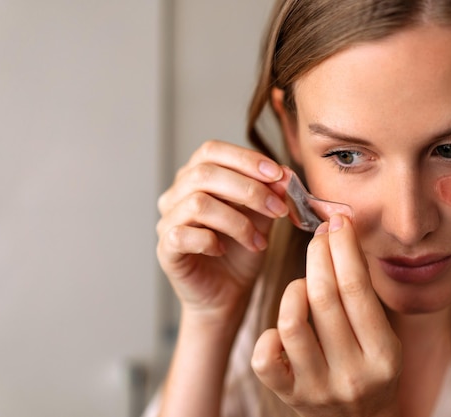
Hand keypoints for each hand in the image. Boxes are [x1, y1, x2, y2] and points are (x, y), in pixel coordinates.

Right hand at [156, 140, 288, 325]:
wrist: (229, 293)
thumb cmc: (242, 251)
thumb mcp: (263, 217)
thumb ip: (270, 193)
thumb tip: (285, 174)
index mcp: (196, 177)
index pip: (212, 150)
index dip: (246, 159)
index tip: (278, 175)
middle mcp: (176, 194)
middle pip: (205, 174)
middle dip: (249, 190)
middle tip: (278, 209)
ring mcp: (167, 221)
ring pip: (197, 203)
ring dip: (237, 221)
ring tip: (259, 242)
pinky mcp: (165, 249)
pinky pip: (182, 235)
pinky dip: (210, 240)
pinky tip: (224, 250)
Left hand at [252, 215, 401, 416]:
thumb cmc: (371, 367)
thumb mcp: (382, 335)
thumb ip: (362, 295)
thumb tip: (340, 235)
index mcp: (383, 355)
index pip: (356, 287)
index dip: (343, 247)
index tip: (338, 221)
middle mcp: (352, 374)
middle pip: (322, 297)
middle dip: (317, 255)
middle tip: (319, 236)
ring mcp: (317, 388)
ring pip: (291, 321)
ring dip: (295, 290)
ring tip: (304, 285)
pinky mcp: (289, 396)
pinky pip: (265, 357)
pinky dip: (268, 334)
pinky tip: (282, 328)